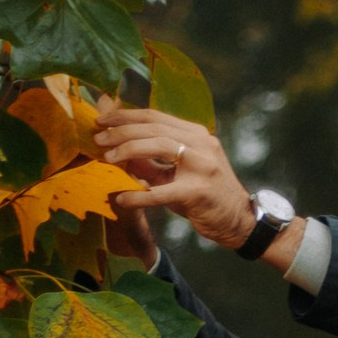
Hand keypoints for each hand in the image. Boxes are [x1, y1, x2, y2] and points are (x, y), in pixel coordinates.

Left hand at [95, 106, 253, 251]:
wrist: (239, 221)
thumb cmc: (206, 197)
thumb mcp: (178, 172)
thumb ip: (151, 160)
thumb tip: (118, 148)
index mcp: (196, 135)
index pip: (155, 116)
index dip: (125, 116)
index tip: (102, 120)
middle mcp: (201, 143)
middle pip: (154, 127)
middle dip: (121, 130)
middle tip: (98, 138)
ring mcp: (202, 165)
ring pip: (158, 146)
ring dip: (128, 150)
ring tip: (107, 159)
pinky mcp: (199, 191)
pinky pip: (161, 191)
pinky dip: (138, 195)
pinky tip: (122, 199)